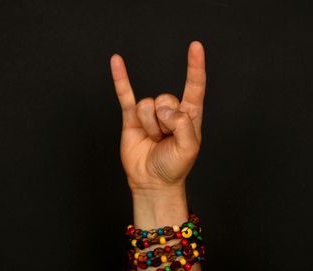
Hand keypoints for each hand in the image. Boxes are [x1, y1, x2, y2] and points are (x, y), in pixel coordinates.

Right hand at [110, 41, 205, 195]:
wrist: (152, 182)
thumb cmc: (174, 166)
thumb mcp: (189, 149)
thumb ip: (182, 124)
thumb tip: (164, 109)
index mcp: (189, 115)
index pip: (194, 86)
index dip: (195, 67)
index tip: (196, 47)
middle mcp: (170, 111)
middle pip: (166, 98)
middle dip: (164, 121)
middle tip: (165, 139)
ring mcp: (151, 114)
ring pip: (147, 104)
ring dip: (149, 126)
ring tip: (153, 140)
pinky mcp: (132, 118)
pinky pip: (125, 95)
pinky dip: (120, 78)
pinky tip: (116, 61)